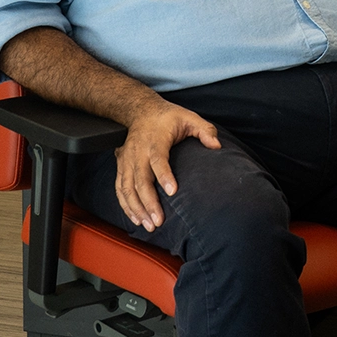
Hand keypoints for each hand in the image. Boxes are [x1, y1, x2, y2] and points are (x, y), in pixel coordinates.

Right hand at [114, 102, 221, 230]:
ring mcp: (127, 160)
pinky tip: (135, 218)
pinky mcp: (122, 166)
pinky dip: (126, 205)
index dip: (164, 175)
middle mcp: (138, 152)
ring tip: (148, 225)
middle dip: (148, 202)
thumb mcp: (189, 117)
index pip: (158, 159)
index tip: (172, 191)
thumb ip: (204, 130)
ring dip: (136, 208)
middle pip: (140, 180)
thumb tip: (216, 146)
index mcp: (155, 141)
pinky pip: (120, 188)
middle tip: (158, 221)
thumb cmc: (167, 117)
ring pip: (127, 188)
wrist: (140, 111)